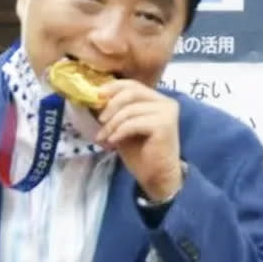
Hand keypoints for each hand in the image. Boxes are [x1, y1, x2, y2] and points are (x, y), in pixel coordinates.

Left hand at [96, 80, 182, 201]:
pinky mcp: (165, 125)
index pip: (133, 85)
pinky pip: (133, 123)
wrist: (156, 177)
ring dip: (112, 124)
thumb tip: (95, 98)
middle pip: (132, 91)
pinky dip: (119, 132)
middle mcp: (166, 102)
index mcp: (157, 100)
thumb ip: (116, 111)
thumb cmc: (141, 153)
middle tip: (100, 121)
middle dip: (111, 105)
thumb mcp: (123, 127)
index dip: (113, 87)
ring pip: (130, 109)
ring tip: (104, 137)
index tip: (96, 96)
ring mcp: (167, 112)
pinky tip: (113, 142)